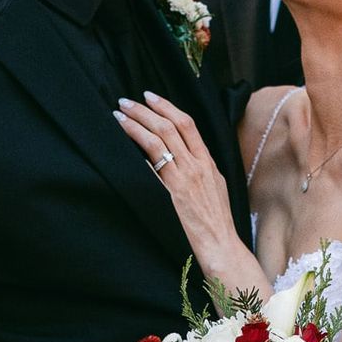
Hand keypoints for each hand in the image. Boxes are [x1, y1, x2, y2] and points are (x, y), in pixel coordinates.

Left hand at [114, 91, 242, 261]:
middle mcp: (197, 165)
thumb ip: (202, 170)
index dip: (167, 106)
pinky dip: (137, 149)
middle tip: (126, 101)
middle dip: (146, 109)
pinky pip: (153, 164)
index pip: (187, 123)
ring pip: (158, 140)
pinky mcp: (173, 192)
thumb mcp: (216, 187)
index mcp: (208, 162)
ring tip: (119, 115)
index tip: (150, 97)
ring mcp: (185, 177)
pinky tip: (123, 142)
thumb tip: (187, 157)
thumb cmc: (217, 221)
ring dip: (136, 124)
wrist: (221, 244)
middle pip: (169, 126)